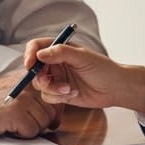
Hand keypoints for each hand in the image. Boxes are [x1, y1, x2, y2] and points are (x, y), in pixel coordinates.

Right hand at [0, 73, 61, 137]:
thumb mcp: (14, 91)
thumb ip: (34, 97)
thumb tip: (56, 116)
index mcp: (29, 78)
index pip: (55, 96)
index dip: (51, 111)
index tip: (42, 117)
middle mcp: (28, 85)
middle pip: (52, 112)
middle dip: (41, 123)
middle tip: (23, 122)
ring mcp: (23, 98)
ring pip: (43, 123)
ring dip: (30, 129)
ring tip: (13, 123)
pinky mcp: (16, 112)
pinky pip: (31, 131)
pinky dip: (21, 134)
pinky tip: (8, 127)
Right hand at [24, 38, 144, 114]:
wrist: (115, 88)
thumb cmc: (103, 68)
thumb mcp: (82, 57)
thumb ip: (61, 53)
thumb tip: (39, 54)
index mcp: (59, 49)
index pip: (36, 47)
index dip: (30, 54)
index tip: (30, 64)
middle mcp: (55, 62)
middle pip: (34, 68)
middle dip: (40, 76)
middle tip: (48, 81)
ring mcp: (57, 78)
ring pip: (40, 84)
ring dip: (52, 88)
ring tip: (68, 89)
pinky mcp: (60, 93)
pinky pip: (48, 96)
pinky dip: (58, 97)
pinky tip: (73, 94)